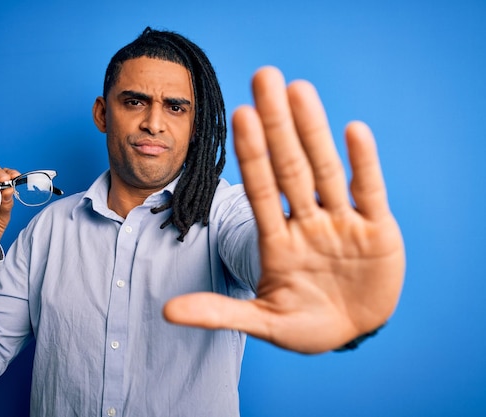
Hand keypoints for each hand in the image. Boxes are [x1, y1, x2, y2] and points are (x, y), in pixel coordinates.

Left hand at [163, 67, 404, 353]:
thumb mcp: (263, 322)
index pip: (260, 189)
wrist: (353, 331)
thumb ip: (219, 313)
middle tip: (264, 76)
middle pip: (290, 167)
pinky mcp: (378, 230)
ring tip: (299, 90)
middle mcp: (308, 223)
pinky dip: (364, 163)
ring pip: (326, 170)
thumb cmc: (306, 325)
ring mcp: (342, 224)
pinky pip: (370, 191)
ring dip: (314, 131)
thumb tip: (166, 312)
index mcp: (277, 241)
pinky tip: (353, 130)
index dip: (250, 154)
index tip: (239, 115)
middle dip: (277, 125)